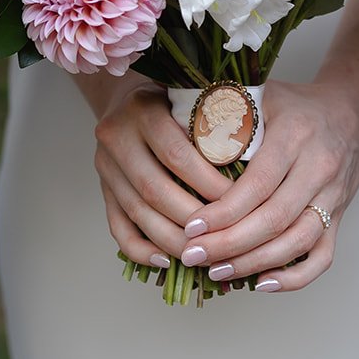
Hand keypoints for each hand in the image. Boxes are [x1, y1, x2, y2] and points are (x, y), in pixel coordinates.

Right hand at [92, 76, 232, 268]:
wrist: (126, 97)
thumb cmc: (175, 99)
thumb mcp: (193, 96)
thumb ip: (216, 120)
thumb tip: (257, 165)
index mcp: (142, 109)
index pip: (178, 155)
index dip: (210, 183)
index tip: (240, 201)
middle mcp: (116, 137)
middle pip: (155, 190)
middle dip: (194, 219)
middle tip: (226, 237)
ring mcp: (105, 166)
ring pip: (138, 212)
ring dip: (173, 240)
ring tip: (205, 254)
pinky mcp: (102, 190)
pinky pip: (118, 228)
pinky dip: (142, 250)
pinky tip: (167, 261)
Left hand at [171, 79, 358, 292]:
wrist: (351, 112)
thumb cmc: (295, 105)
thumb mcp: (261, 96)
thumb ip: (225, 113)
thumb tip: (175, 133)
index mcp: (296, 135)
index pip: (258, 184)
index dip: (224, 211)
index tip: (192, 226)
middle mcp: (319, 168)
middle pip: (275, 218)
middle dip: (230, 244)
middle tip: (193, 255)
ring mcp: (334, 196)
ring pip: (297, 241)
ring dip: (254, 263)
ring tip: (216, 271)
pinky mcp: (341, 216)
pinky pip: (323, 256)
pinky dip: (294, 277)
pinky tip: (261, 283)